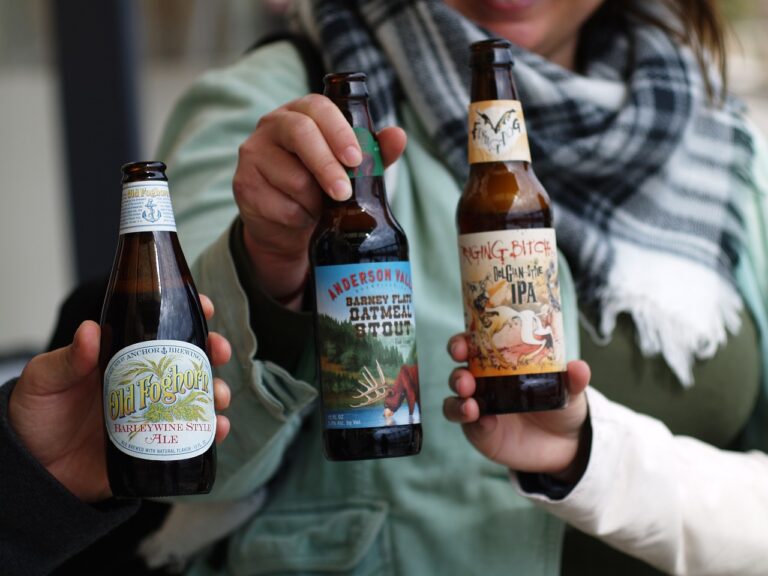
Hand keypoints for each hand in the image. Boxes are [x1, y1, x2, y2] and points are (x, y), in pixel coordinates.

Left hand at [8, 295, 231, 502]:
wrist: (32, 470)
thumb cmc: (36, 416)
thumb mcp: (45, 380)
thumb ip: (68, 359)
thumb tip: (90, 331)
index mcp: (122, 359)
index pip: (159, 328)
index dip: (186, 314)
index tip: (205, 306)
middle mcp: (144, 383)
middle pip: (189, 360)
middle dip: (213, 352)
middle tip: (218, 351)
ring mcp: (153, 412)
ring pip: (198, 395)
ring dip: (218, 391)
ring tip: (219, 395)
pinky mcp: (156, 443)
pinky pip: (191, 434)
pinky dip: (211, 430)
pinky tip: (217, 427)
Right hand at [233, 94, 406, 308]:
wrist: (288, 224)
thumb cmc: (321, 186)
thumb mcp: (351, 168)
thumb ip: (375, 152)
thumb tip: (398, 136)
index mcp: (300, 112)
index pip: (318, 108)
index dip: (339, 131)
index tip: (356, 159)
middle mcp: (272, 125)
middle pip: (300, 134)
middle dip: (327, 166)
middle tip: (344, 193)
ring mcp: (253, 154)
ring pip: (292, 177)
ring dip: (314, 200)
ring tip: (320, 207)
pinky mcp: (243, 185)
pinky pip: (279, 205)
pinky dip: (299, 217)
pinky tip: (301, 217)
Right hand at [443, 333, 590, 482]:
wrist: (565, 444)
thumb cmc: (559, 404)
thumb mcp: (568, 390)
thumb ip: (573, 380)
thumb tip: (578, 367)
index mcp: (496, 364)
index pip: (471, 348)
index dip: (462, 343)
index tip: (464, 343)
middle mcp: (482, 383)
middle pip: (458, 372)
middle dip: (456, 372)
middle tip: (465, 377)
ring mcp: (479, 409)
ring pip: (455, 400)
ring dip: (458, 399)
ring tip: (470, 402)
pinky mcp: (481, 433)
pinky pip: (469, 426)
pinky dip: (471, 422)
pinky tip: (484, 421)